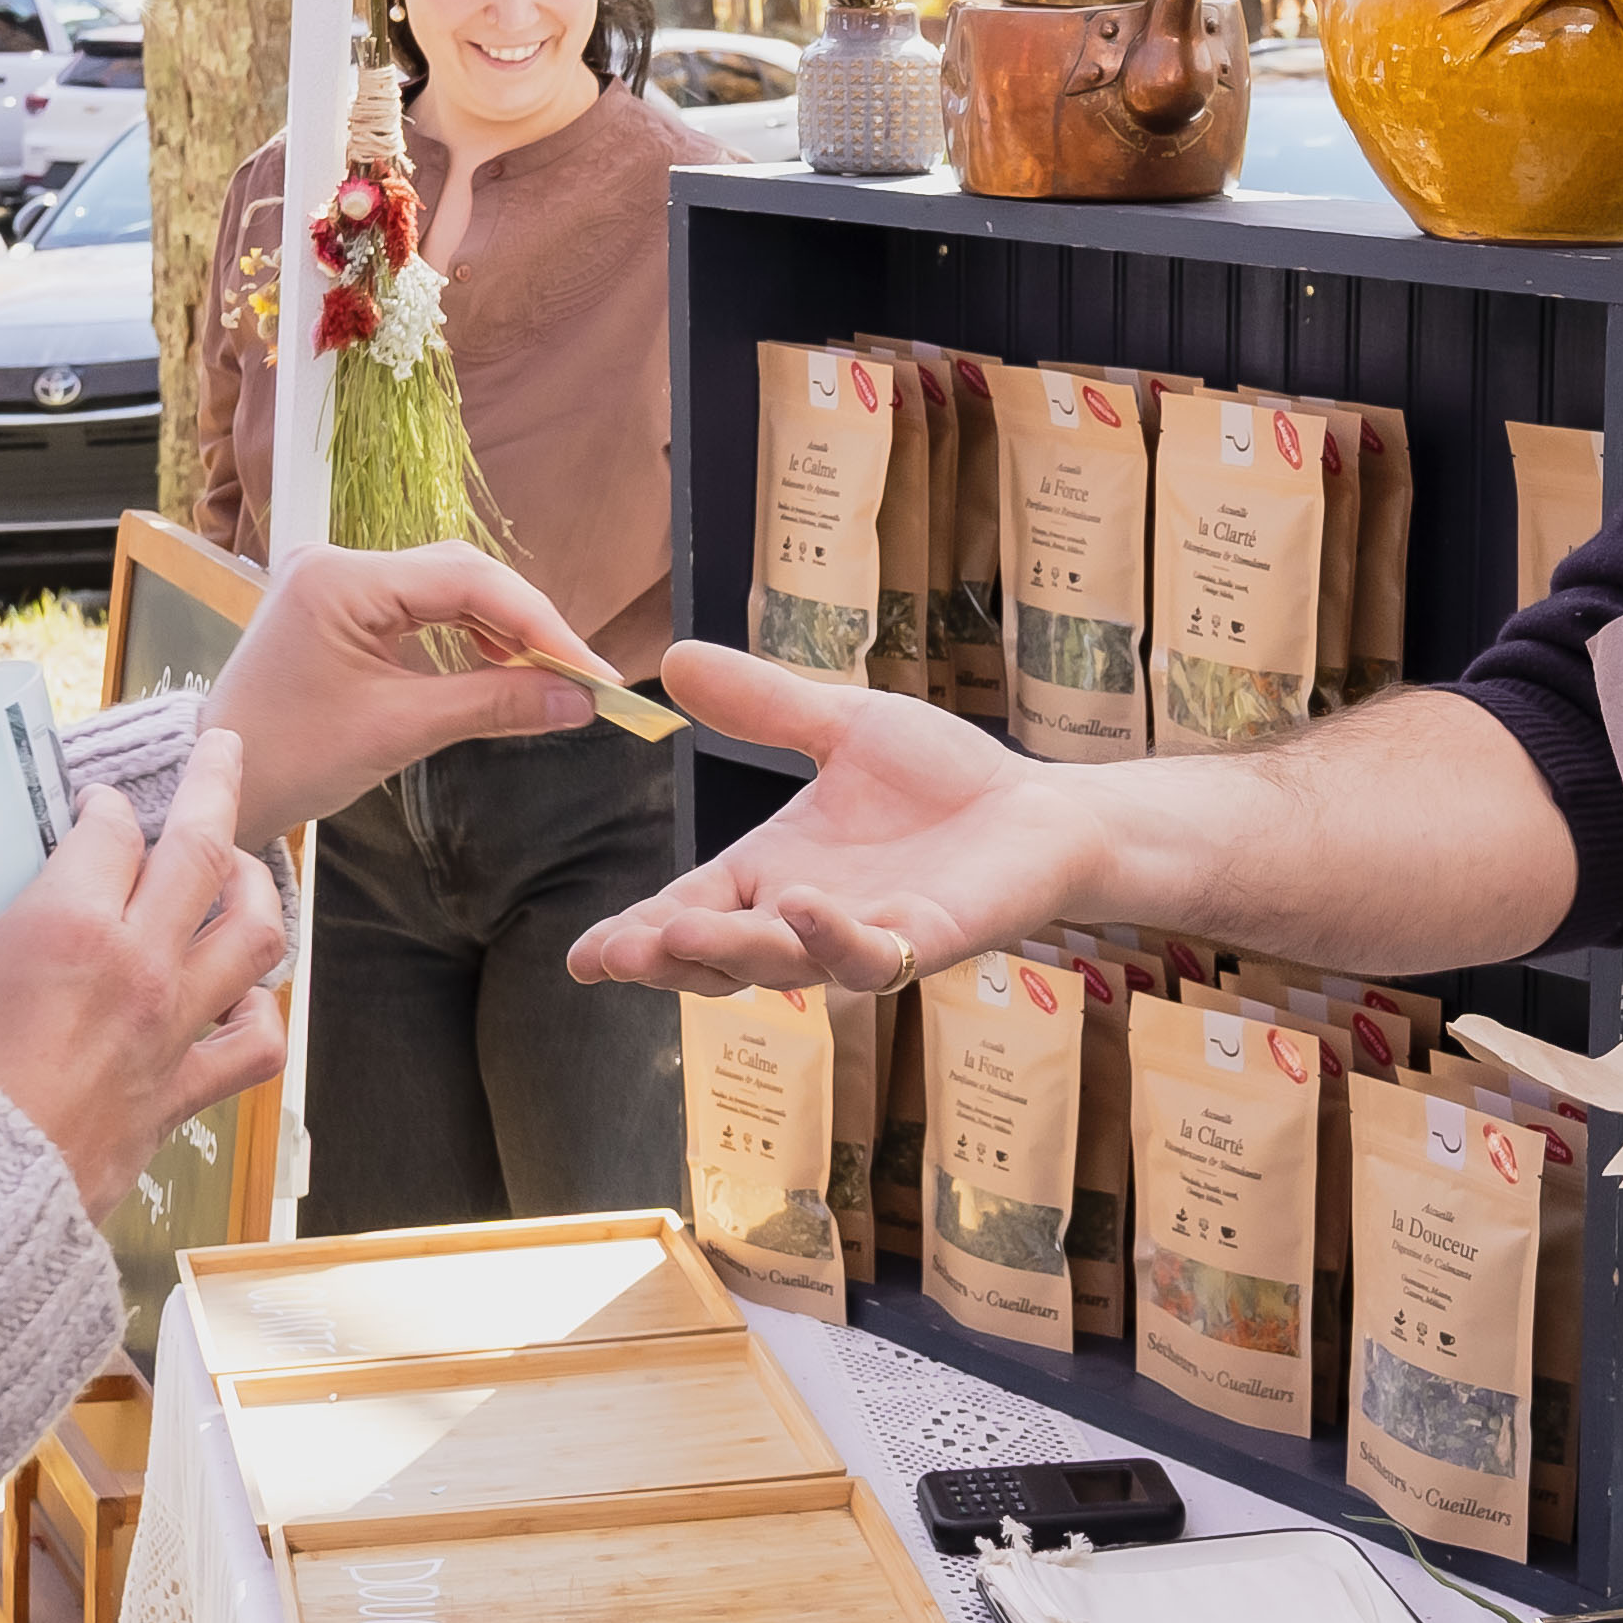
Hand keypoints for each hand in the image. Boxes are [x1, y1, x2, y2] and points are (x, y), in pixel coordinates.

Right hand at [0, 724, 285, 1206]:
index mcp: (67, 925)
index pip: (110, 832)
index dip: (102, 805)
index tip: (92, 802)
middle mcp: (136, 966)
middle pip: (202, 852)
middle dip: (215, 784)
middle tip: (226, 745)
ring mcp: (169, 1031)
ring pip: (252, 939)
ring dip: (258, 892)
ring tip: (250, 869)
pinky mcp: (179, 1096)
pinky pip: (252, 1050)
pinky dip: (260, 1018)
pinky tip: (247, 1003)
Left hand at [213, 539, 623, 841]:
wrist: (223, 786)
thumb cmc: (291, 759)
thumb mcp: (401, 730)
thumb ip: (496, 704)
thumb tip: (577, 702)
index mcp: (341, 580)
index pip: (468, 582)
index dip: (540, 626)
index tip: (590, 672)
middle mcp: (338, 563)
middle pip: (463, 575)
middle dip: (527, 625)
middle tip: (581, 678)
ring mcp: (337, 580)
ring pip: (448, 588)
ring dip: (502, 630)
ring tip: (549, 675)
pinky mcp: (341, 604)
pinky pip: (422, 607)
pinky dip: (468, 636)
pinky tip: (501, 665)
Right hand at [567, 641, 1110, 996]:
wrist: (1039, 810)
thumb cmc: (942, 779)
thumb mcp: (839, 727)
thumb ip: (762, 705)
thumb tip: (671, 658)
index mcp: (771, 875)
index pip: (689, 912)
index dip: (636, 936)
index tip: (583, 955)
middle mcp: (805, 919)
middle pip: (719, 957)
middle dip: (665, 959)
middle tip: (613, 955)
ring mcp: (863, 937)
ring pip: (783, 965)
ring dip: (732, 952)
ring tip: (678, 929)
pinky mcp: (924, 943)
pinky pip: (870, 956)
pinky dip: (831, 935)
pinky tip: (797, 903)